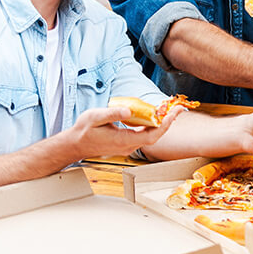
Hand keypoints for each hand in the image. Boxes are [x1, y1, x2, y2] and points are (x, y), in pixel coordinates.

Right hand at [66, 104, 180, 159]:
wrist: (75, 145)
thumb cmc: (83, 131)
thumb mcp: (95, 117)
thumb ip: (112, 113)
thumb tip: (129, 110)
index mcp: (124, 140)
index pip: (152, 135)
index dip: (166, 124)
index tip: (175, 112)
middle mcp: (129, 145)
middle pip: (155, 135)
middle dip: (168, 121)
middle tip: (177, 108)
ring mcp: (128, 145)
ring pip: (150, 135)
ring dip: (161, 122)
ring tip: (169, 109)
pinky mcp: (126, 142)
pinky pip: (144, 134)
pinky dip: (151, 124)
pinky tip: (153, 115)